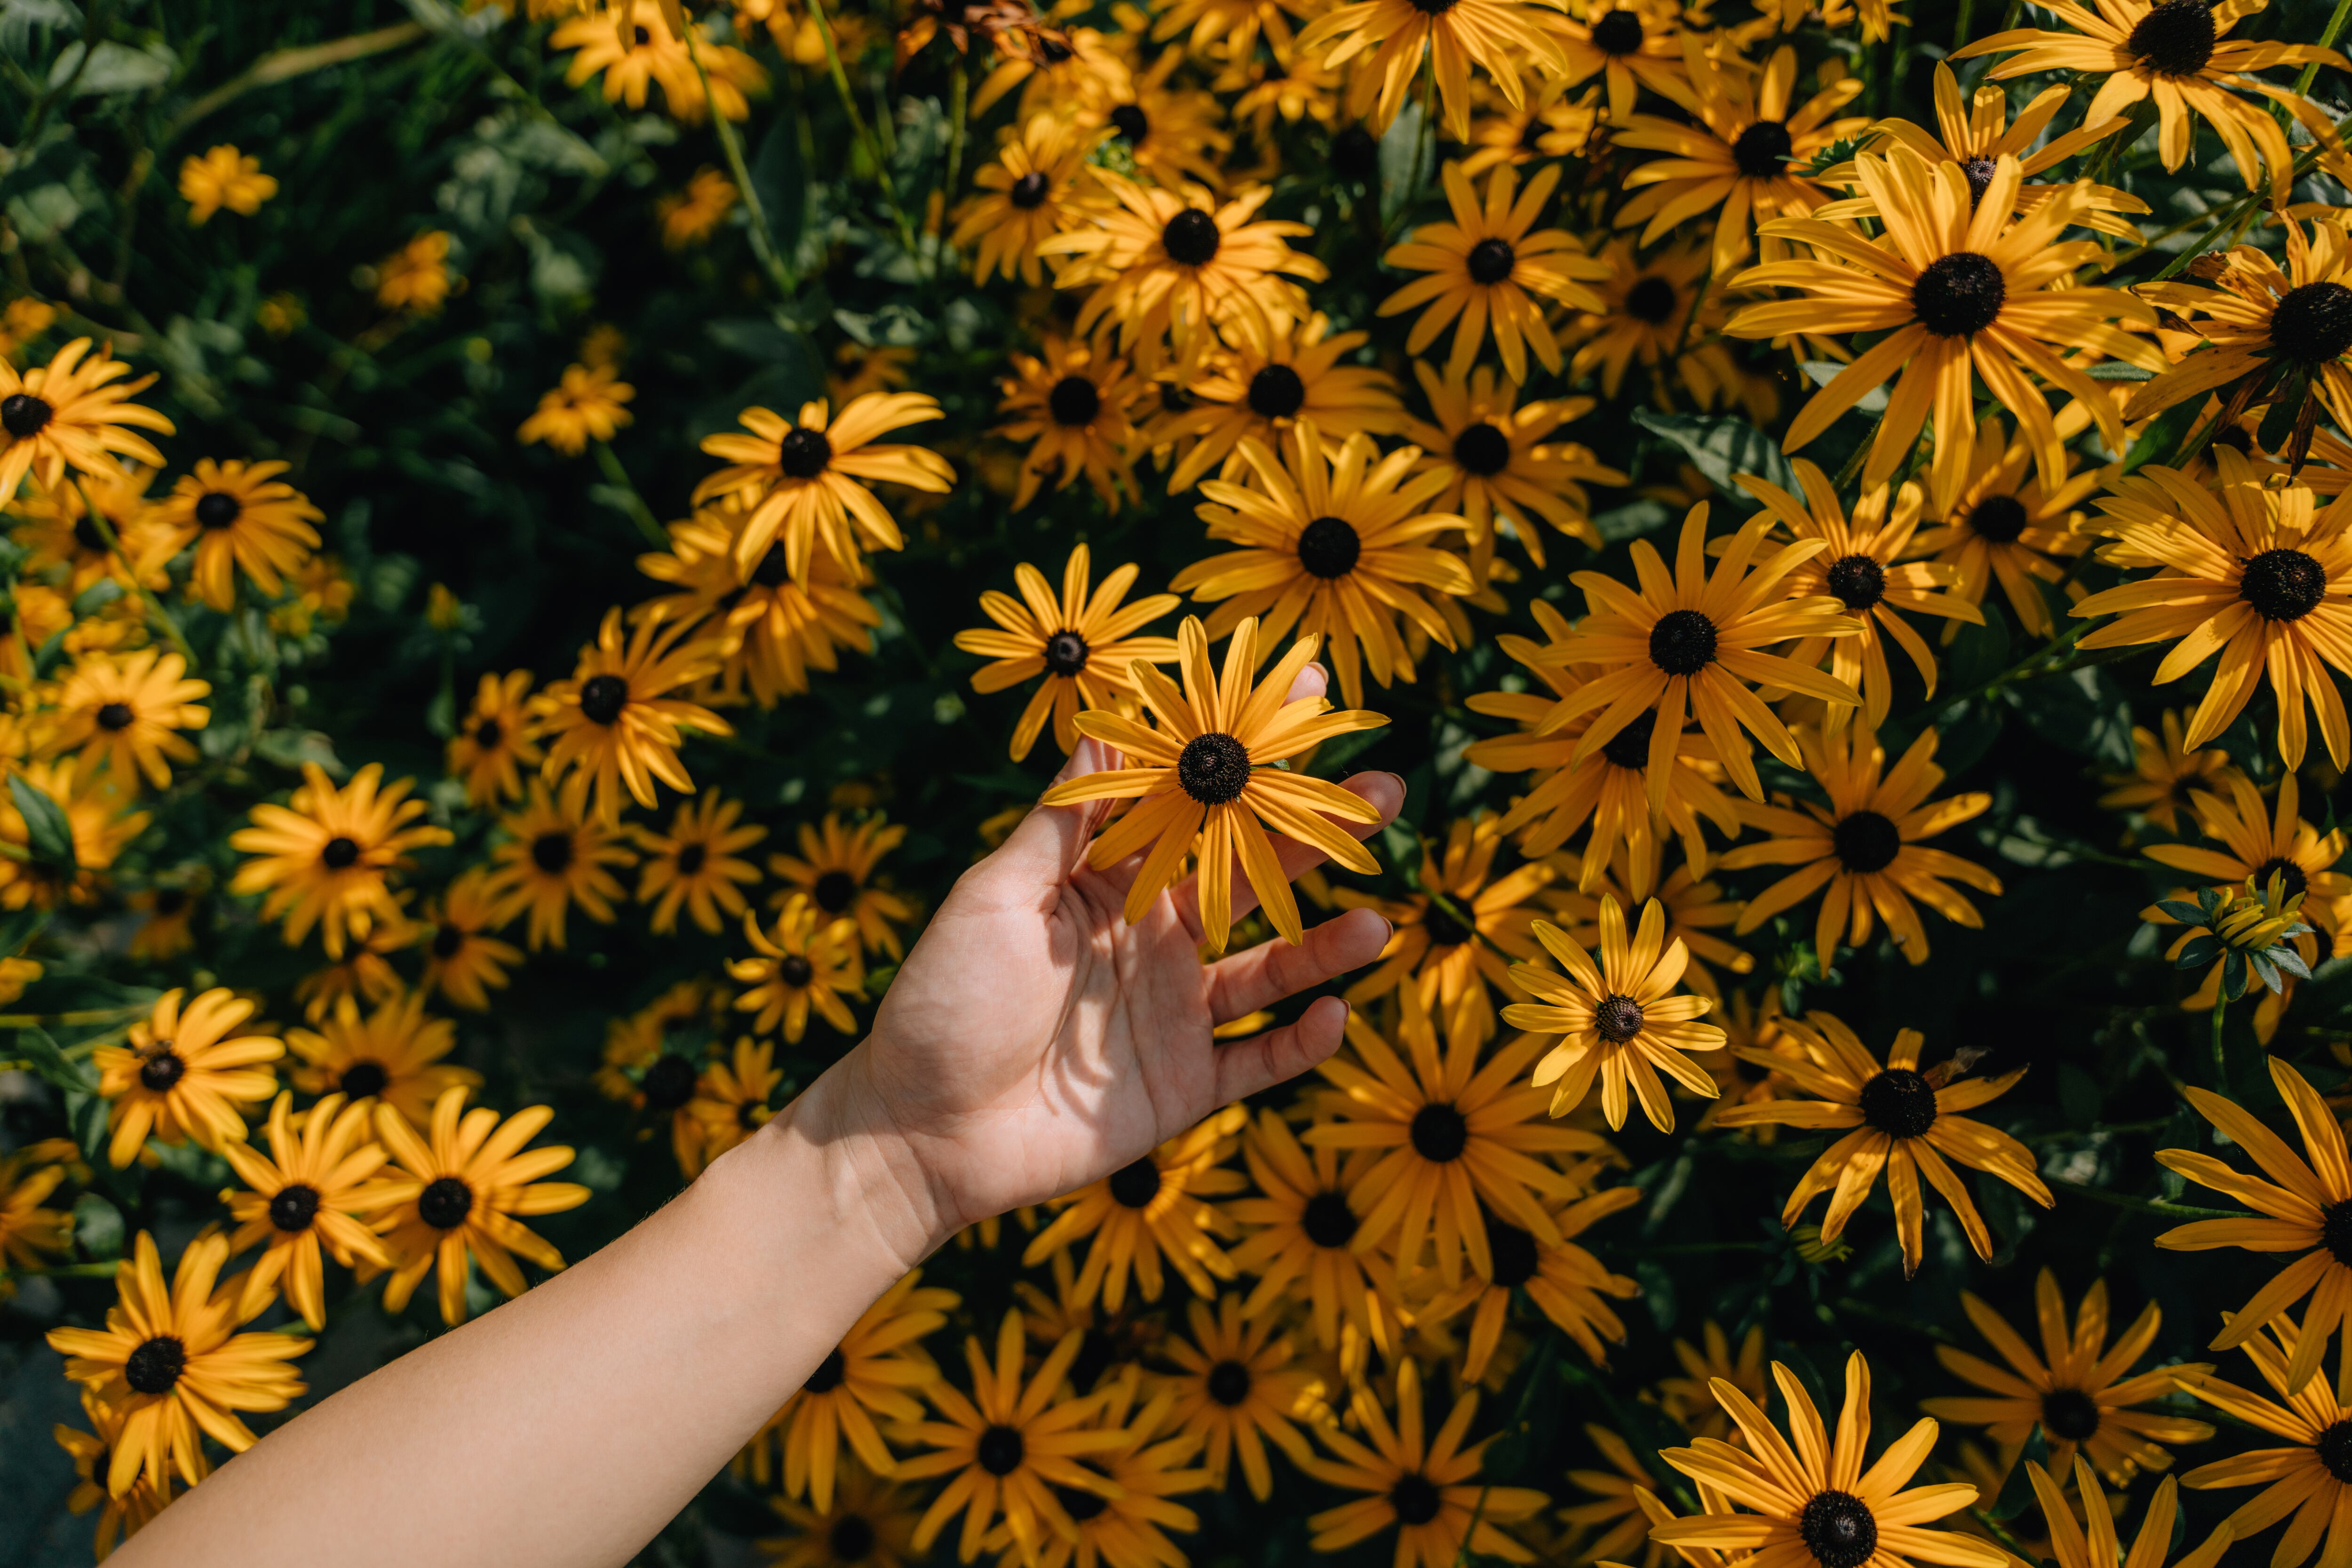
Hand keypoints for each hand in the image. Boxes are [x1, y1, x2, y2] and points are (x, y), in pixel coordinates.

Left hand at [805, 662, 1400, 1264]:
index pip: (1191, 808)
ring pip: (1270, 969)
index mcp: (1109, 884)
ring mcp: (1173, 1014)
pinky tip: (1335, 1013)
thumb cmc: (941, 1001)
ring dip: (1325, 945)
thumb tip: (1101, 722)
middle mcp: (1154, 940)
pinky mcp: (1182, 1088)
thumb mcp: (992, 897)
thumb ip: (1058, 823)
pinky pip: (1256, 1061)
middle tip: (1386, 791)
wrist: (916, 1131)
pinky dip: (1299, 1043)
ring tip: (1375, 922)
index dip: (1244, 759)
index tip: (1300, 700)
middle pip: (1252, 876)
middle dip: (1316, 834)